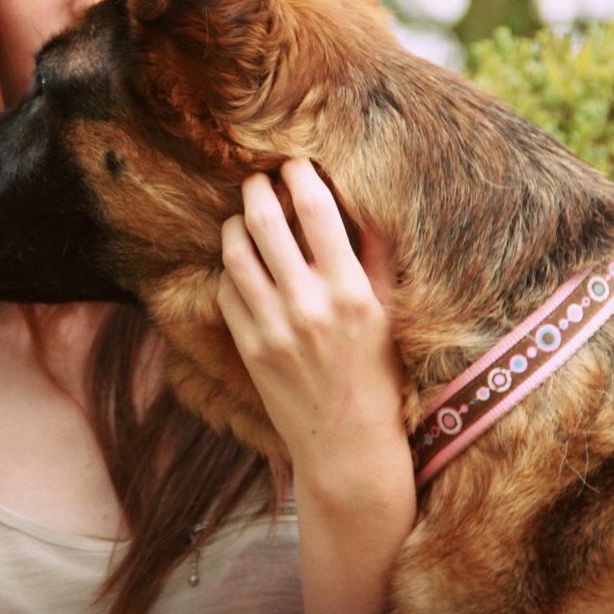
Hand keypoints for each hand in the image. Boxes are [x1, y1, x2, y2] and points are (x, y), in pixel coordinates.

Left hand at [216, 159, 405, 480]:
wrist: (348, 449)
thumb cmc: (377, 378)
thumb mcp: (388, 315)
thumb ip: (375, 259)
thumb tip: (369, 205)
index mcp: (350, 291)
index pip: (317, 210)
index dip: (301, 176)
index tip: (297, 164)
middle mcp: (308, 305)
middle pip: (265, 220)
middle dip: (257, 188)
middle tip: (259, 178)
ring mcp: (272, 327)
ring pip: (235, 252)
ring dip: (235, 223)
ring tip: (245, 216)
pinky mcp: (248, 348)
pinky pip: (225, 291)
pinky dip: (230, 270)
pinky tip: (243, 265)